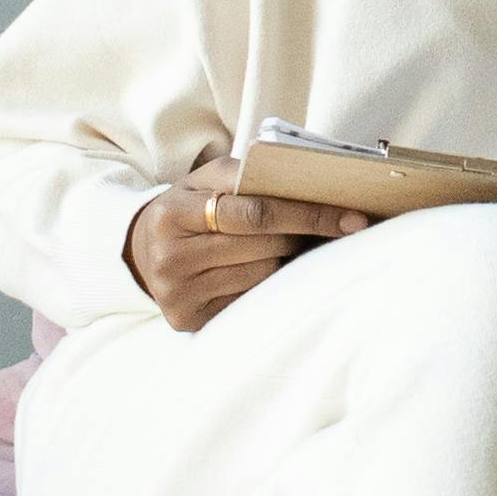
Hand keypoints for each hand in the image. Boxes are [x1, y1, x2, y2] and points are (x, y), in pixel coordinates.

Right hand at [127, 183, 364, 338]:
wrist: (143, 248)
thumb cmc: (190, 206)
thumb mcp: (207, 180)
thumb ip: (250, 176)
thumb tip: (315, 188)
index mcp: (173, 214)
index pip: (255, 213)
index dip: (308, 214)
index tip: (353, 218)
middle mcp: (171, 258)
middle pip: (264, 247)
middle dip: (300, 234)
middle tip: (329, 226)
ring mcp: (178, 294)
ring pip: (262, 276)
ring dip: (283, 259)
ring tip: (282, 245)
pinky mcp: (188, 319)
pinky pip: (249, 301)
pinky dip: (266, 284)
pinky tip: (261, 268)